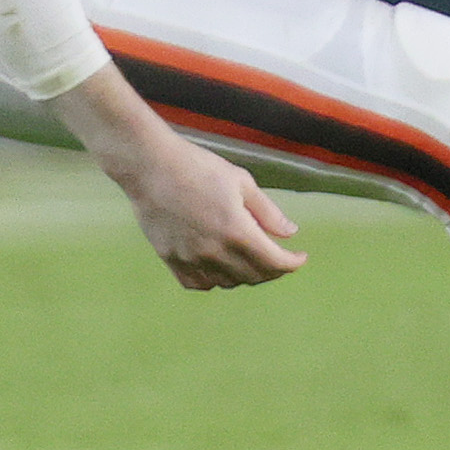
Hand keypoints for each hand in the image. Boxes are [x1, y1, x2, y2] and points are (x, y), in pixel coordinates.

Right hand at [59, 65, 305, 289]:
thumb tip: (290, 233)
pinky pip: (199, 283)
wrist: (150, 166)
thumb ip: (268, 212)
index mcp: (237, 231)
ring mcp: (191, 258)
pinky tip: (218, 267)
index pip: (275, 262)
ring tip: (248, 258)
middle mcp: (215, 252)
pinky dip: (214, 280)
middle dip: (273, 270)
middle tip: (277, 257)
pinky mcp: (171, 259)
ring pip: (228, 283)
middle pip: (254, 277)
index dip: (292, 263)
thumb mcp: (241, 181)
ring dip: (245, 275)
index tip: (299, 258)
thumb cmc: (197, 167)